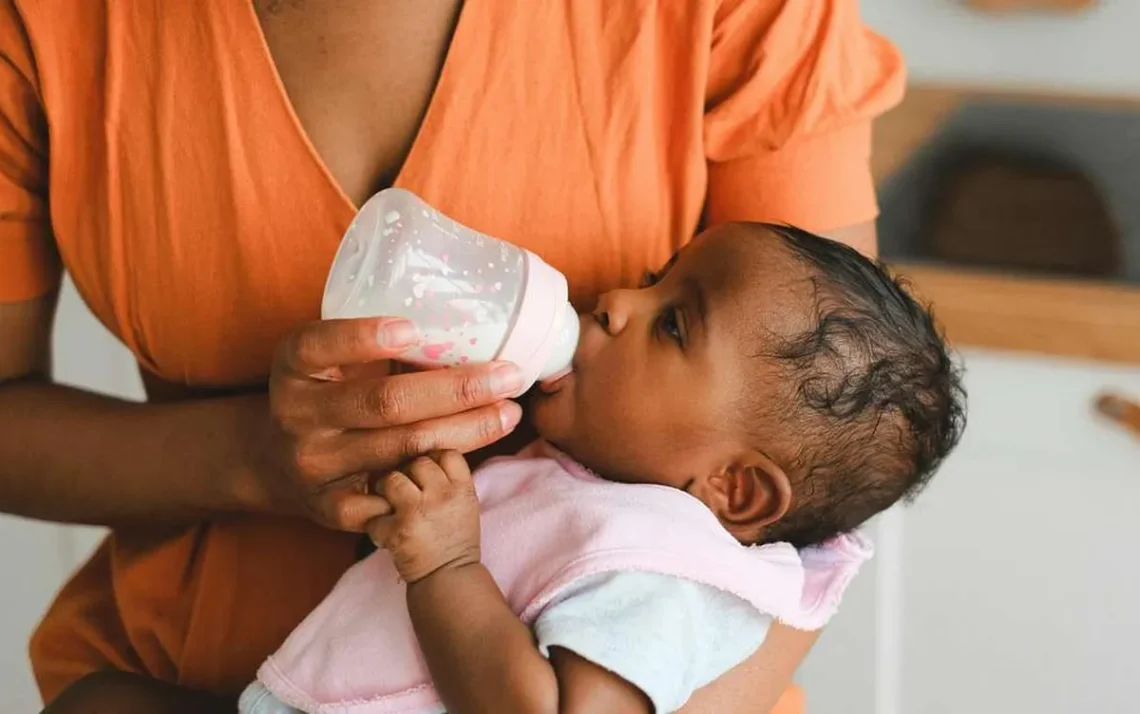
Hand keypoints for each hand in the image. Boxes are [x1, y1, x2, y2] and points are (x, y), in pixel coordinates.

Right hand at [248, 317, 522, 530]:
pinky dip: (437, 476)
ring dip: (466, 431)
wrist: (276, 460)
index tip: (412, 329)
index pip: (319, 345)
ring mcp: (313, 465)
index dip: (363, 338)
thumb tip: (466, 328)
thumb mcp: (333, 359)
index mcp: (293, 365)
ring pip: (404, 448)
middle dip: (456, 390)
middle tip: (508, 376)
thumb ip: (377, 346)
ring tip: (509, 413)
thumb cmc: (329, 391)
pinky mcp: (330, 507)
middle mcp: (297, 414)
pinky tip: (469, 461)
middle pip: (385, 403)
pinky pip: (397, 495)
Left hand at [366, 451, 480, 583]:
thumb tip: (426, 453)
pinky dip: (375, 525)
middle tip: (406, 493)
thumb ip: (451, 478)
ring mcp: (418, 512)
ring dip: (386, 492)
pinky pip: (373, 514)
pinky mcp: (396, 531)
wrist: (449, 579)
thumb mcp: (466, 504)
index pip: (447, 453)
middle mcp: (442, 496)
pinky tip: (385, 533)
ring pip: (391, 479)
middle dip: (408, 475)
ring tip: (391, 507)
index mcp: (462, 489)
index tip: (428, 475)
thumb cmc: (455, 540)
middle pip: (417, 462)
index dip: (434, 460)